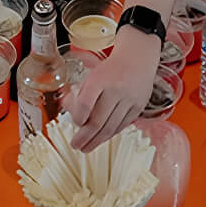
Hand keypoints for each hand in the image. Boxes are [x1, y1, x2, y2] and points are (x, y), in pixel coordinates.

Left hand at [66, 25, 162, 147]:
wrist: (138, 58)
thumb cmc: (111, 68)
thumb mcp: (92, 75)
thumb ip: (81, 93)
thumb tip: (67, 109)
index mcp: (100, 79)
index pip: (85, 104)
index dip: (78, 118)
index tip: (75, 124)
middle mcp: (116, 90)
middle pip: (98, 121)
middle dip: (85, 137)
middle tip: (76, 146)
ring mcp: (129, 100)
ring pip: (111, 127)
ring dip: (97, 141)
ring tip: (86, 148)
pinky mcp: (138, 107)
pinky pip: (122, 125)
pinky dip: (111, 134)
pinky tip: (102, 139)